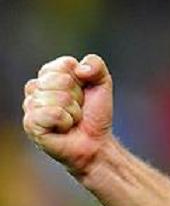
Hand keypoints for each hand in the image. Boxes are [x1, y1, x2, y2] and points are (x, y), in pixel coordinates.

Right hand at [22, 54, 113, 175]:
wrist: (95, 141)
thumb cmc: (94, 112)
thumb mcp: (102, 82)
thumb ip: (96, 64)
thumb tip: (80, 68)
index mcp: (50, 74)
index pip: (65, 64)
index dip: (81, 79)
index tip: (83, 91)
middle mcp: (36, 88)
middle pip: (61, 80)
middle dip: (77, 96)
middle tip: (77, 107)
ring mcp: (30, 106)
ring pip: (58, 98)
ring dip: (73, 111)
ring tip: (71, 119)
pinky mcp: (31, 124)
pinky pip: (52, 113)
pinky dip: (65, 121)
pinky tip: (63, 128)